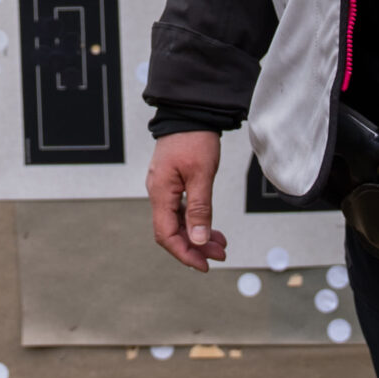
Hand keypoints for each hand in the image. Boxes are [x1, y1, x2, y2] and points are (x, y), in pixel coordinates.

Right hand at [148, 130, 228, 271]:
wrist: (190, 112)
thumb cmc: (195, 139)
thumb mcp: (201, 175)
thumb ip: (199, 209)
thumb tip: (197, 239)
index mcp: (160, 192)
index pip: (166, 235)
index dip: (184, 253)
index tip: (204, 265)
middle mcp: (158, 192)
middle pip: (172, 231)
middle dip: (195, 247)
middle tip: (220, 254)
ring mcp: (164, 188)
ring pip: (178, 221)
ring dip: (197, 235)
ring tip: (220, 243)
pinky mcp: (172, 182)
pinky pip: (181, 209)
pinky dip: (196, 221)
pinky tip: (211, 227)